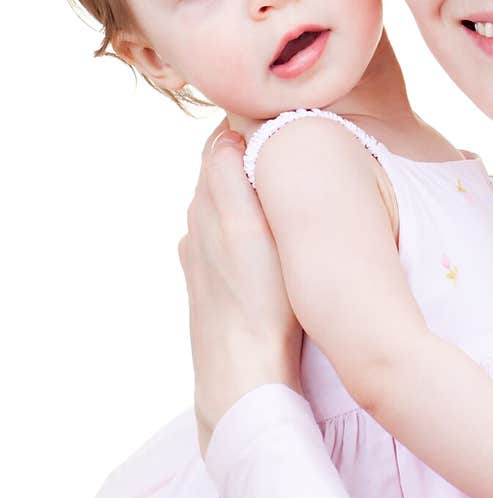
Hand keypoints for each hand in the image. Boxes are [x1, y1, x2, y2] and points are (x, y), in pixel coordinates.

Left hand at [179, 122, 302, 457]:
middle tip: (292, 151)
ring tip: (284, 192)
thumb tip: (228, 131)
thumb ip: (231, 175)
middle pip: (220, 171)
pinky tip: (265, 240)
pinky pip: (222, 236)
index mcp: (207, 204)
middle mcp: (196, 224)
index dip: (250, 129)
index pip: (221, 143)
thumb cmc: (262, 302)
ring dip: (247, 192)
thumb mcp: (250, 227)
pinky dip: (242, 225)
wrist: (244, 373)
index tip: (284, 124)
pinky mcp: (206, 281)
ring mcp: (199, 254)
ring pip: (222, 204)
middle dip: (250, 157)